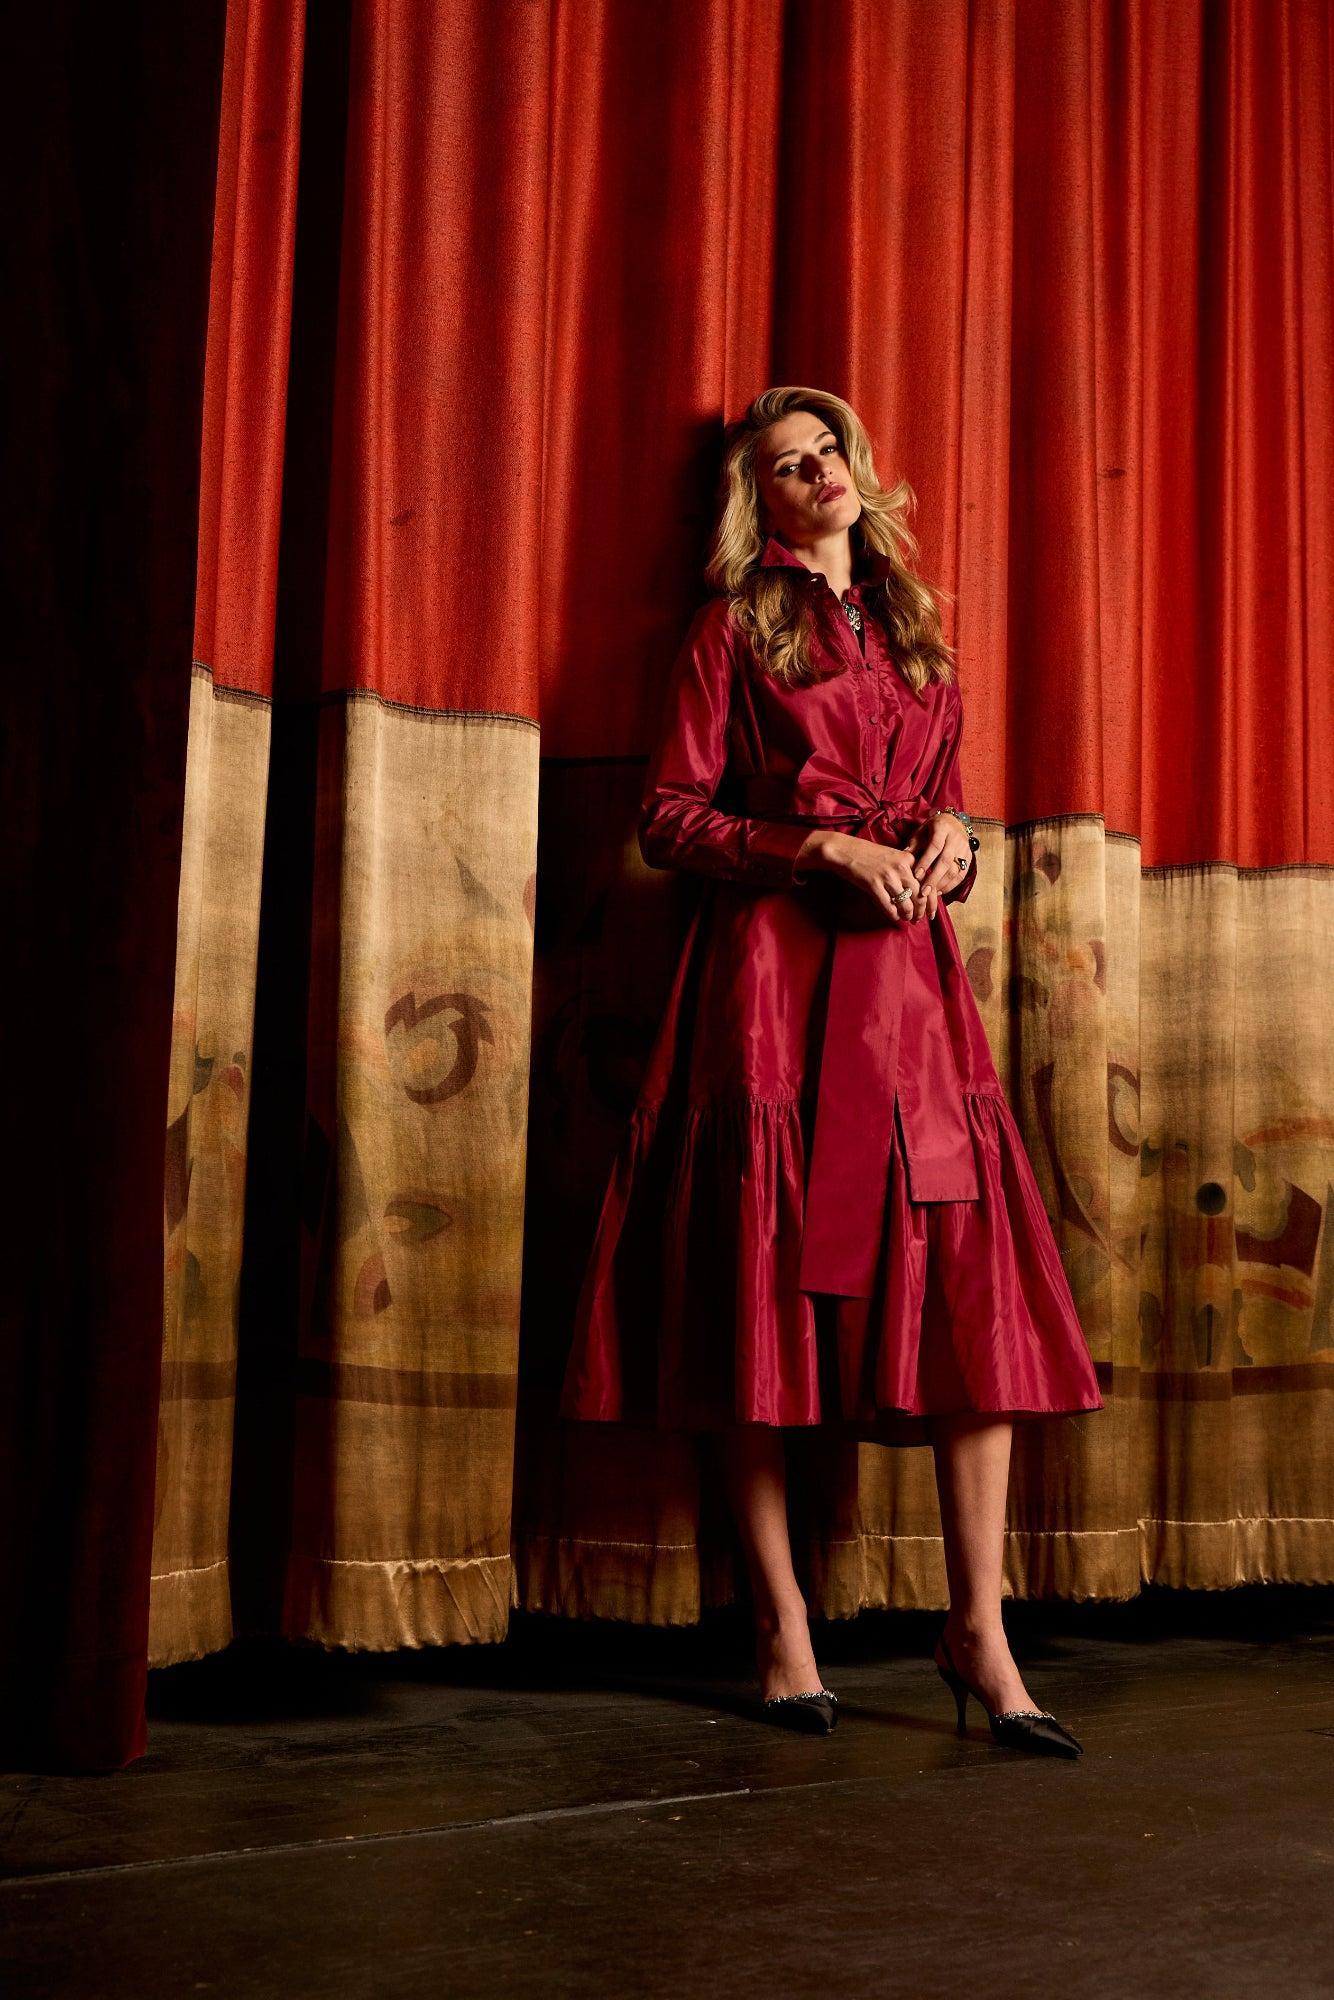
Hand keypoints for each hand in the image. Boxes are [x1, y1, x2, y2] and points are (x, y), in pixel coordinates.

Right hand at [816, 831, 934, 923]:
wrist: (845, 850)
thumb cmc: (868, 854)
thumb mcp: (893, 856)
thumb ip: (907, 869)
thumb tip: (919, 890)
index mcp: (908, 859)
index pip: (928, 882)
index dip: (932, 901)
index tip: (931, 911)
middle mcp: (901, 867)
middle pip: (920, 896)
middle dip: (921, 911)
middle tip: (919, 919)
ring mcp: (887, 877)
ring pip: (906, 903)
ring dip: (908, 915)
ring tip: (907, 919)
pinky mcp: (874, 885)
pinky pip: (889, 907)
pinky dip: (893, 916)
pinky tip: (894, 918)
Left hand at [910, 812, 971, 904]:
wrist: (954, 822)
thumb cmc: (933, 828)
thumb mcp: (921, 831)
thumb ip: (914, 844)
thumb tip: (904, 859)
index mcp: (942, 828)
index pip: (935, 847)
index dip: (926, 862)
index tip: (916, 875)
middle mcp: (956, 838)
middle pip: (946, 861)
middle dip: (934, 878)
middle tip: (924, 892)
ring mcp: (965, 848)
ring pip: (955, 870)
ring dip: (942, 884)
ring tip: (931, 893)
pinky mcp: (970, 857)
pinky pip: (962, 874)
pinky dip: (951, 885)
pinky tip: (941, 891)